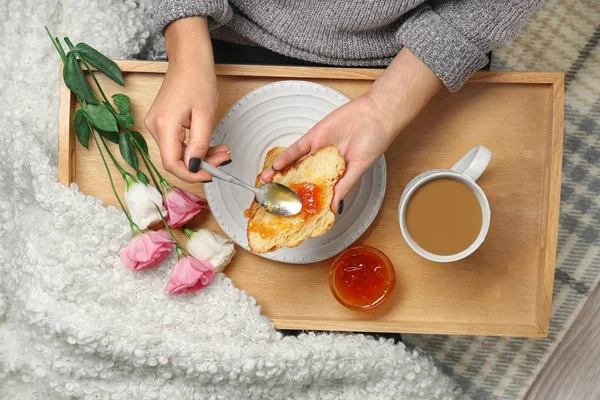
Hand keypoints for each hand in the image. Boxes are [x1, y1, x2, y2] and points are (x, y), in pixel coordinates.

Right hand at [144, 17, 229, 182]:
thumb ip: (200, 144)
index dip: (192, 175)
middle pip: (175, 159)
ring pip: (178, 153)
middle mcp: (154, 127)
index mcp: (164, 125)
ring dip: (200, 155)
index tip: (211, 175)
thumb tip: (195, 167)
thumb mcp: (206, 116)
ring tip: (222, 150)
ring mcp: (155, 125)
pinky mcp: (161, 123)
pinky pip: (177, 143)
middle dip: (201, 164)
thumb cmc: (198, 80)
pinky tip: (210, 145)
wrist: (188, 59)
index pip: (172, 164)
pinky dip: (194, 147)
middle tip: (223, 158)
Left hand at [260, 94, 393, 213]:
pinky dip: (286, 157)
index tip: (292, 210)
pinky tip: (276, 166)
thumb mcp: (360, 167)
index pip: (317, 190)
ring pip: (296, 164)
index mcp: (337, 174)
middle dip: (287, 188)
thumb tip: (336, 208)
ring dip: (281, 173)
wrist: (376, 113)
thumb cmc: (375, 140)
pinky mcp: (314, 136)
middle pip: (302, 178)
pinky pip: (297, 149)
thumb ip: (345, 186)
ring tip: (267, 184)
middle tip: (272, 198)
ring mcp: (318, 150)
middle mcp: (325, 163)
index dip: (304, 199)